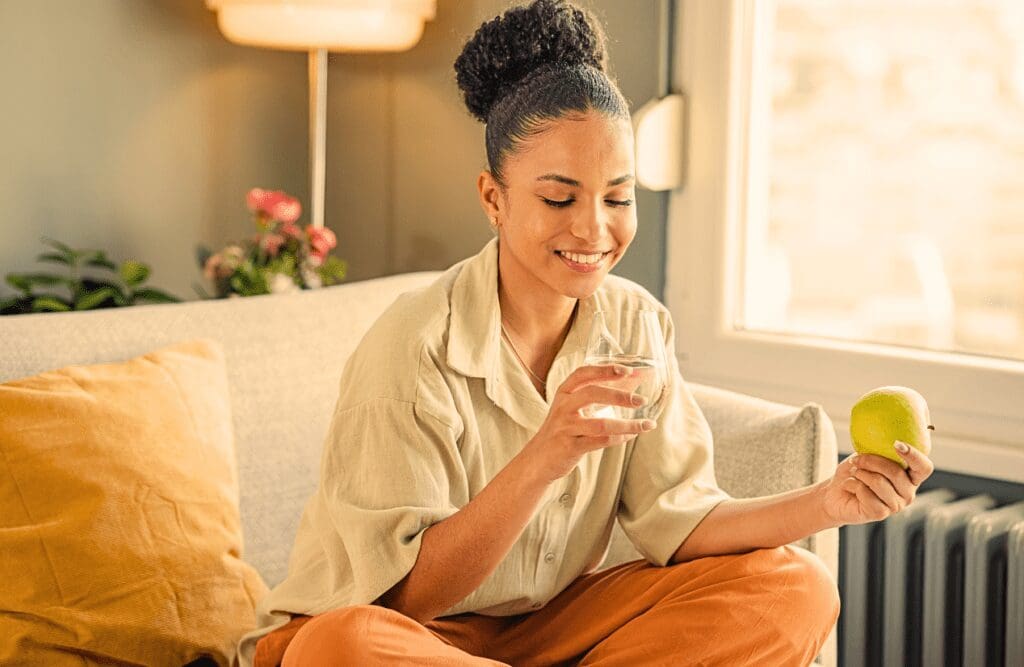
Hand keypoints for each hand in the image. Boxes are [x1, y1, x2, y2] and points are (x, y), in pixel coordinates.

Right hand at [527, 363, 656, 483]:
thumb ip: (606, 391)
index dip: (605, 370)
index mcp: (565, 392)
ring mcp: (566, 427)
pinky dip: (619, 438)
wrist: (539, 458)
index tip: (628, 371)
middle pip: (592, 394)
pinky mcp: (571, 447)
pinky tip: (631, 435)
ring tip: (647, 424)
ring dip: (627, 424)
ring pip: (600, 423)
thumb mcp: (579, 406)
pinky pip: (600, 441)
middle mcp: (563, 406)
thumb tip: (637, 377)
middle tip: (641, 400)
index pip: (584, 374)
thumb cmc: (565, 427)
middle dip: (619, 395)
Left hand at [819, 440, 934, 526]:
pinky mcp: (880, 514)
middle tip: (856, 459)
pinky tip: (849, 486)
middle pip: (896, 472)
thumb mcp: (867, 456)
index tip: (897, 444)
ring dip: (860, 473)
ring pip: (879, 482)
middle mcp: (907, 493)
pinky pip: (866, 493)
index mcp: (910, 477)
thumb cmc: (854, 473)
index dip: (914, 456)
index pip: (924, 467)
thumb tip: (885, 432)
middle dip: (871, 461)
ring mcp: (895, 505)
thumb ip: (879, 449)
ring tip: (854, 473)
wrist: (835, 494)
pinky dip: (852, 484)